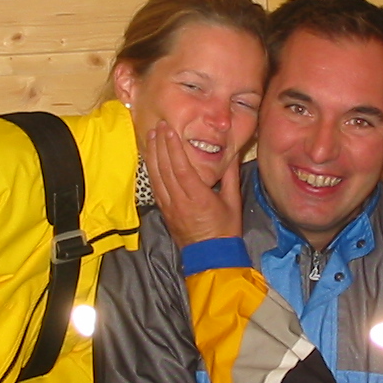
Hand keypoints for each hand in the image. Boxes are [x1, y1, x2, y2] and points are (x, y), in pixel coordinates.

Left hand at [144, 121, 242, 248]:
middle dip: (160, 144)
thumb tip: (231, 154)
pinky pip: (155, 186)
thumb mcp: (233, 202)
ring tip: (150, 135)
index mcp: (198, 197)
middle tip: (158, 125)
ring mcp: (170, 206)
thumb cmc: (225, 230)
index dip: (173, 147)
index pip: (181, 167)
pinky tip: (149, 158)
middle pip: (165, 168)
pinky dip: (151, 170)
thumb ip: (231, 177)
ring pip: (156, 176)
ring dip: (152, 154)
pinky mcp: (164, 210)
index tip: (169, 130)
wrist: (211, 257)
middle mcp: (180, 200)